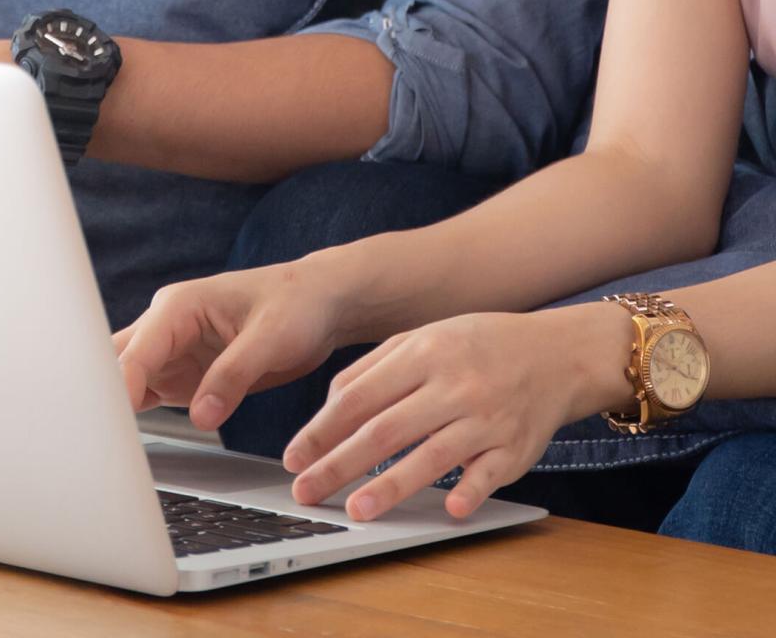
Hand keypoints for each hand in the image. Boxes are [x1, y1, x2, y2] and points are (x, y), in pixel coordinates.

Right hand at [113, 256, 354, 429]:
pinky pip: (150, 397)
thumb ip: (233, 376)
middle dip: (102, 398)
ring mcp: (172, 353)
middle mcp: (166, 328)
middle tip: (96, 439)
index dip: (119, 388)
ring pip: (127, 383)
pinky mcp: (184, 375)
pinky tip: (125, 441)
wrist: (321, 305)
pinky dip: (136, 418)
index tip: (111, 423)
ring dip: (115, 411)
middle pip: (117, 364)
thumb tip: (202, 416)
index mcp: (179, 307)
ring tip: (104, 448)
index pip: (135, 352)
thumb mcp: (271, 338)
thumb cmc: (298, 304)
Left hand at [282, 303, 635, 520]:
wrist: (557, 353)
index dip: (322, 429)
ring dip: (392, 486)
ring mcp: (488, 417)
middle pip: (386, 429)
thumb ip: (371, 370)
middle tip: (305, 491)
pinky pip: (491, 473)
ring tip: (357, 510)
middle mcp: (454, 384)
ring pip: (433, 455)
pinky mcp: (517, 447)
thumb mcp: (421, 340)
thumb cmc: (475, 348)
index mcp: (423, 353)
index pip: (360, 396)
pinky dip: (471, 490)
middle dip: (340, 464)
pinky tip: (450, 510)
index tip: (294, 457)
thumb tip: (327, 410)